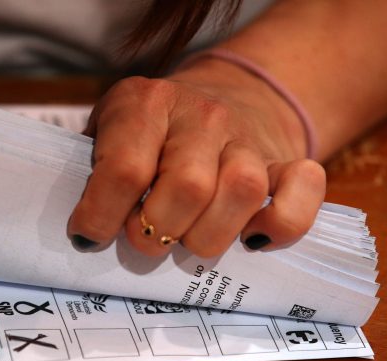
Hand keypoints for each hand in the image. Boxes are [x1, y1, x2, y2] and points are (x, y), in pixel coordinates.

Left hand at [68, 57, 325, 256]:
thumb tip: (83, 235)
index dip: (102, 215)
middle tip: (144, 239)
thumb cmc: (151, 130)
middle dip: (156, 232)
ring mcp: (248, 138)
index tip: (88, 238)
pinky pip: (303, 190)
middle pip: (186, 187)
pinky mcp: (286, 160)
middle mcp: (202, 115)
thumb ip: (93, 171)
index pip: (124, 168)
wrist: (226, 94)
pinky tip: (250, 238)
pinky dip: (281, 225)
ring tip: (188, 240)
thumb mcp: (109, 132)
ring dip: (207, 236)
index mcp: (145, 105)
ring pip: (241, 192)